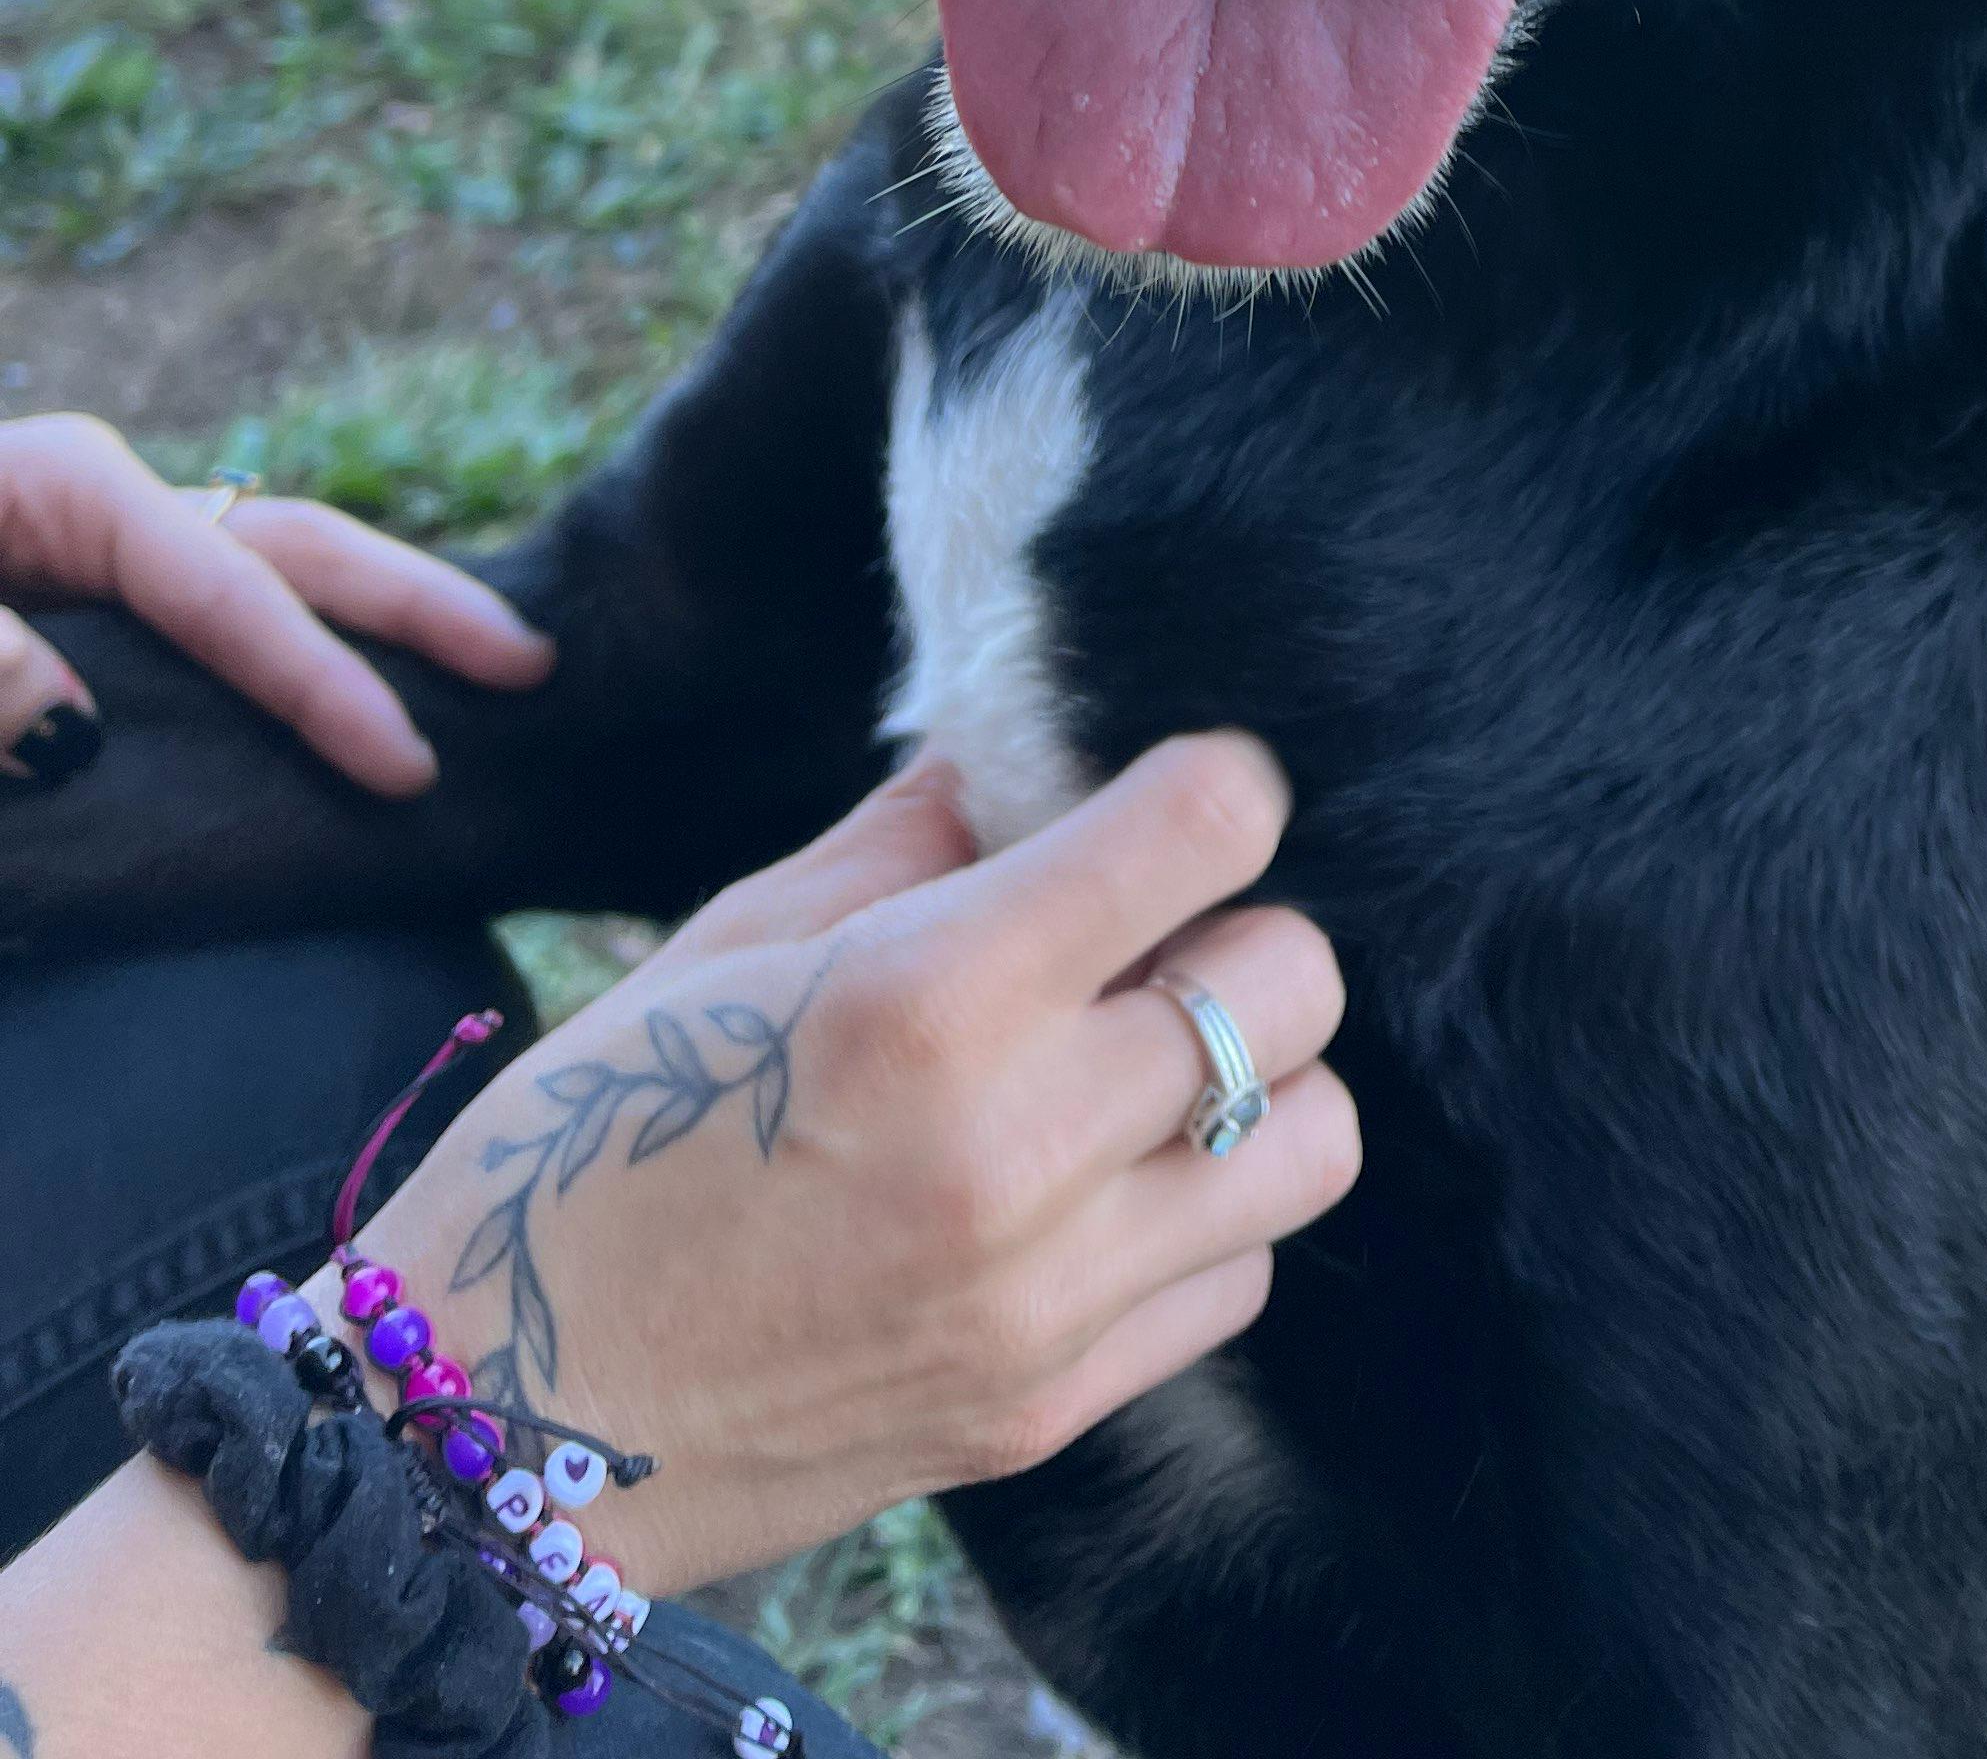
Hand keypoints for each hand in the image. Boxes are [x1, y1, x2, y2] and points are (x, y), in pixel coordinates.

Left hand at [0, 410, 552, 797]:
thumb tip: (73, 731)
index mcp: (75, 488)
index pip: (232, 590)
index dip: (325, 681)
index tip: (408, 767)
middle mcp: (118, 507)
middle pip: (303, 549)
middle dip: (420, 604)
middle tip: (534, 666)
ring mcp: (115, 551)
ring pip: (280, 581)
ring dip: (384, 625)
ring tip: (491, 676)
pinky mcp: (103, 607)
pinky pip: (226, 631)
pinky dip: (310, 659)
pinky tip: (369, 699)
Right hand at [337, 737, 1356, 1590]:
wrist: (489, 1426)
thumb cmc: (588, 1147)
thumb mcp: (732, 938)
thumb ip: (913, 835)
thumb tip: (1025, 744)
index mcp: (931, 997)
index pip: (1210, 825)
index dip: (1208, 784)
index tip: (1164, 796)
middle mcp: (1020, 1148)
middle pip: (1294, 979)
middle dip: (1240, 928)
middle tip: (1146, 940)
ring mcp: (1048, 1299)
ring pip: (1312, 1141)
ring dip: (1254, 1082)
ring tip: (1142, 1067)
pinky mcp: (1049, 1410)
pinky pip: (1240, 1279)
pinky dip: (1206, 1217)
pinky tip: (1103, 1186)